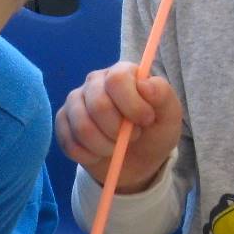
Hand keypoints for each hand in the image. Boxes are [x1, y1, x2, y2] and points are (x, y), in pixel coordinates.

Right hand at [55, 61, 182, 193]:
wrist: (138, 161)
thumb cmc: (154, 132)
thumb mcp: (170, 115)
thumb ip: (162, 95)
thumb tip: (144, 84)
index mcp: (121, 73)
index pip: (116, 80)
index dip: (132, 105)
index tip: (146, 121)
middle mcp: (95, 82)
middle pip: (97, 104)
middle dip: (118, 131)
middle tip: (131, 137)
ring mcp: (75, 101)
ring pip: (82, 127)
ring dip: (104, 146)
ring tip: (116, 147)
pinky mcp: (63, 123)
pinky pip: (70, 143)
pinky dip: (89, 156)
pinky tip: (100, 154)